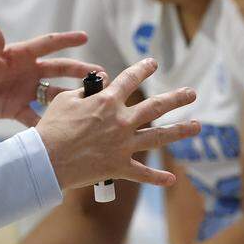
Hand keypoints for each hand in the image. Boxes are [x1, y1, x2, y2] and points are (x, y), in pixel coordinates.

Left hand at [0, 26, 101, 126]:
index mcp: (20, 55)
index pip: (48, 44)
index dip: (66, 40)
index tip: (85, 37)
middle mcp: (27, 71)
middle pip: (59, 70)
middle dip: (80, 71)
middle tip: (102, 75)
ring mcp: (25, 90)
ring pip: (54, 93)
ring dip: (71, 97)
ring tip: (92, 102)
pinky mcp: (17, 109)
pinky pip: (36, 117)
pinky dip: (48, 124)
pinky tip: (64, 131)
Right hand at [36, 58, 199, 189]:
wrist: (47, 159)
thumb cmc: (52, 127)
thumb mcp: (64, 101)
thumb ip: (84, 91)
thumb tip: (98, 84)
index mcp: (107, 101)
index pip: (130, 79)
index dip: (143, 69)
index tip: (153, 63)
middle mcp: (121, 120)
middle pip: (156, 107)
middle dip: (176, 98)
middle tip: (191, 93)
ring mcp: (123, 144)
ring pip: (158, 136)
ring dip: (180, 131)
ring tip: (197, 126)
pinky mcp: (119, 166)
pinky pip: (142, 173)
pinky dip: (157, 178)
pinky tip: (171, 179)